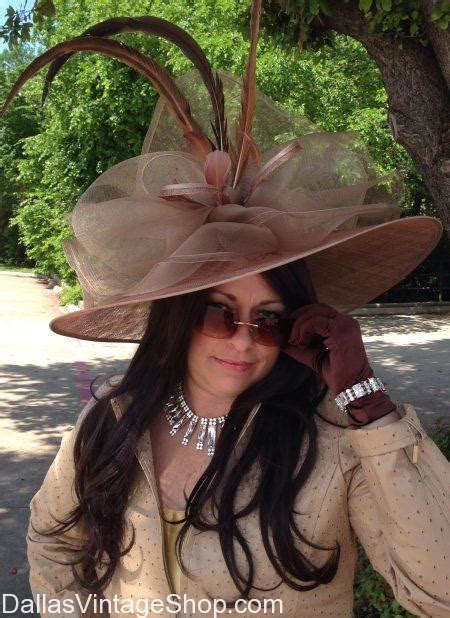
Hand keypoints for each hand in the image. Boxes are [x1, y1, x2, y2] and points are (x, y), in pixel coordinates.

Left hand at [282, 303, 395, 425]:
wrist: (352, 387)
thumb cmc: (338, 374)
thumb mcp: (314, 356)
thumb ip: (300, 347)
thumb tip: (281, 342)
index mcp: (343, 325)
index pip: (320, 311)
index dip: (303, 315)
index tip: (289, 327)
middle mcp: (346, 322)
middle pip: (317, 308)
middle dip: (299, 316)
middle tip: (287, 329)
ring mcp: (345, 325)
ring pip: (316, 312)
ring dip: (300, 324)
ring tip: (294, 340)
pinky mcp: (341, 331)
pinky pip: (316, 322)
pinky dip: (304, 329)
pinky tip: (300, 342)